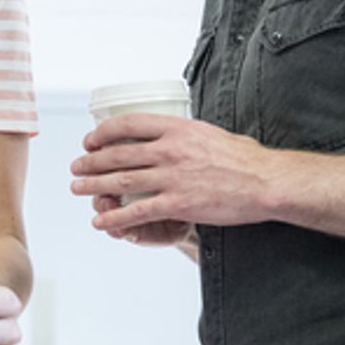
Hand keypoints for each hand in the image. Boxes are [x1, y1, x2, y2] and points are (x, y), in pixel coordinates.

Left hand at [70, 114, 277, 237]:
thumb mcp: (209, 132)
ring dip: (94, 186)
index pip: (127, 124)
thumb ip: (184, 134)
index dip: (103, 133)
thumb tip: (169, 134)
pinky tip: (101, 220)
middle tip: (76, 167)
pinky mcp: (178, 203)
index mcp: (177, 128)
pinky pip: (137, 211)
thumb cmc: (245, 158)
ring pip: (121, 182)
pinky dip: (115, 217)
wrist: (267, 182)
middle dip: (91, 161)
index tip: (91, 140)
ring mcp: (172, 177)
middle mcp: (169, 150)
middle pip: (117, 154)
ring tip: (78, 189)